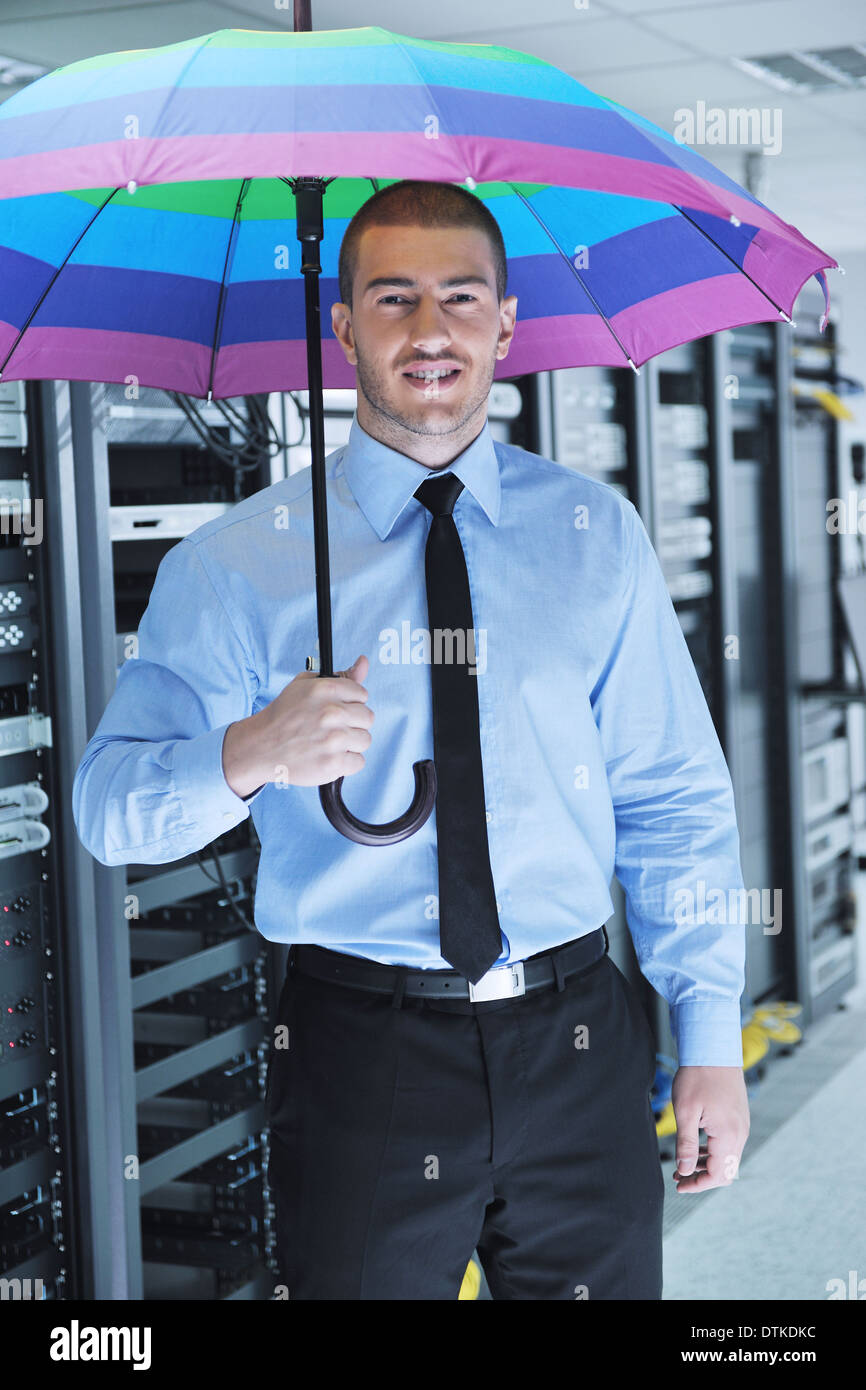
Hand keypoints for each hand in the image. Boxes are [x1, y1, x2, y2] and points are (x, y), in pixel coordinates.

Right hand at [223, 654, 373, 794]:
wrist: (260, 747)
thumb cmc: (284, 715)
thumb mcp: (305, 685)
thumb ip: (341, 676)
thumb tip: (364, 662)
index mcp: (325, 690)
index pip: (362, 694)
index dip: (350, 703)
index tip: (337, 710)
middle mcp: (331, 713)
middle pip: (367, 718)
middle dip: (353, 723)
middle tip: (333, 728)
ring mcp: (333, 740)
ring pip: (365, 740)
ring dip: (350, 743)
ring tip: (329, 743)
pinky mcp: (333, 764)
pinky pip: (358, 762)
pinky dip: (346, 762)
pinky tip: (328, 757)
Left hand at [670, 1065, 749, 1193]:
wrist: (714, 1048)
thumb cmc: (696, 1076)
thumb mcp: (685, 1111)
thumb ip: (686, 1144)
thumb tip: (684, 1171)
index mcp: (728, 1134)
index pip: (718, 1175)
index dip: (698, 1185)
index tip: (679, 1185)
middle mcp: (740, 1133)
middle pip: (726, 1171)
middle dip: (702, 1178)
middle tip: (678, 1176)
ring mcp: (741, 1125)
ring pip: (728, 1158)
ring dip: (706, 1164)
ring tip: (682, 1164)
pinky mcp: (738, 1117)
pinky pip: (729, 1144)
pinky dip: (713, 1151)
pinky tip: (695, 1147)